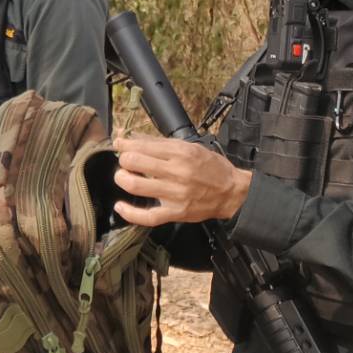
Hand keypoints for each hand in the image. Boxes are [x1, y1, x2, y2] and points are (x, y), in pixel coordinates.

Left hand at [111, 135, 250, 226]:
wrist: (232, 192)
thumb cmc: (212, 168)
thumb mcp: (190, 147)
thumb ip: (160, 143)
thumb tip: (133, 136)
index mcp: (181, 153)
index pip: (143, 146)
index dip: (125, 144)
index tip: (120, 144)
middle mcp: (177, 172)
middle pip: (135, 162)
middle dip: (124, 160)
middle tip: (125, 162)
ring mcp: (175, 194)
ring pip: (136, 186)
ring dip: (122, 179)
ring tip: (123, 177)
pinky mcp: (175, 212)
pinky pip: (148, 216)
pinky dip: (130, 212)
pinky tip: (120, 207)